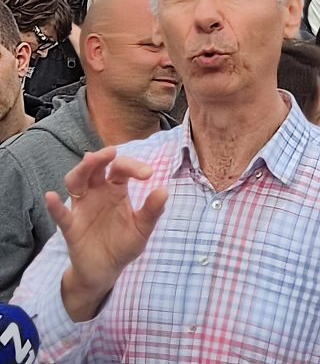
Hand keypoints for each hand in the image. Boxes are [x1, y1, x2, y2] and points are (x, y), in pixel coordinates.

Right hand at [46, 147, 167, 321]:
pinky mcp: (71, 227)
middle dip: (101, 158)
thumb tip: (164, 191)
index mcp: (116, 190)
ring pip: (75, 183)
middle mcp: (97, 193)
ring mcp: (82, 208)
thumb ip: (151, 211)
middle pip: (94, 168)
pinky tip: (51, 196)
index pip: (121, 169)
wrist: (106, 271)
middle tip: (111, 152)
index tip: (148, 174)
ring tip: (89, 160)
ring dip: (81, 170)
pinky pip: (61, 215)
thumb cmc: (124, 244)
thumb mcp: (142, 229)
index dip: (134, 167)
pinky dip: (55, 206)